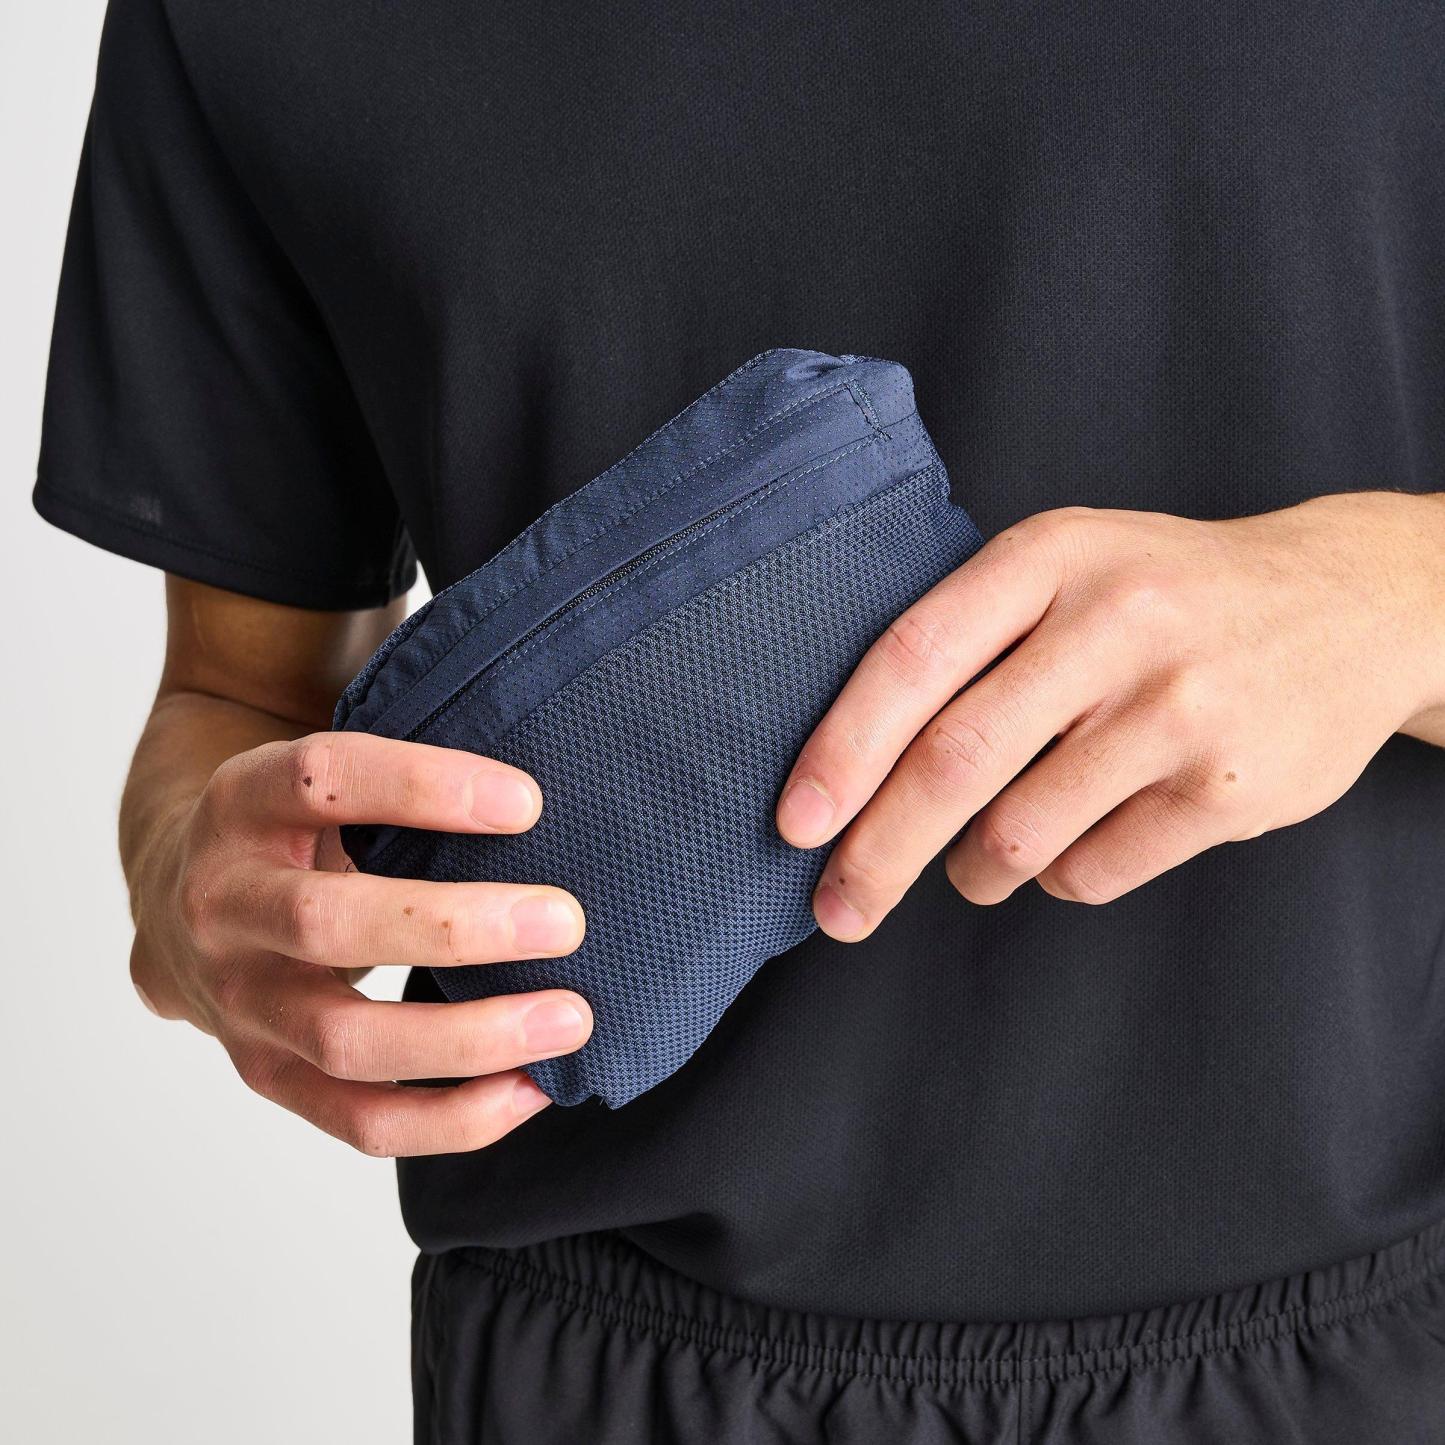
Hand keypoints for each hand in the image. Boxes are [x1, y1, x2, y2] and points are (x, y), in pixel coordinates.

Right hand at [130, 730, 588, 1154]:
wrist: (178, 903)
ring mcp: (240, 1002)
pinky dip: (452, 1118)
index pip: (324, 781)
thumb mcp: (324, 772)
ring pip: (346, 1040)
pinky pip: (358, 1120)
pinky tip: (532, 1088)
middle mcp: (226, 905)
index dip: (423, 787)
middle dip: (455, 929)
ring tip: (570, 1017)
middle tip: (564, 922)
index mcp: (243, 802)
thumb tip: (555, 771)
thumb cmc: (297, 824)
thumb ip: (406, 765)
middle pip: (327, 925)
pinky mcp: (268, 1075)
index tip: (528, 803)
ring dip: (469, 1038)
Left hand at [777, 492, 1444, 933]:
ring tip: (974, 865)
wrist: (1353, 603)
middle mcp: (1115, 623)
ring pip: (1020, 834)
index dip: (843, 750)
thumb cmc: (1167, 593)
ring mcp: (1180, 708)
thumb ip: (971, 634)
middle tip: (837, 907)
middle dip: (877, 852)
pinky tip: (1070, 848)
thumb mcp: (1071, 564)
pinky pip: (1094, 871)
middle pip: (955, 762)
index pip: (913, 658)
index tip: (796, 822)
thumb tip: (849, 761)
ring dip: (972, 871)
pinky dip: (1059, 879)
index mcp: (1051, 557)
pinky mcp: (1230, 788)